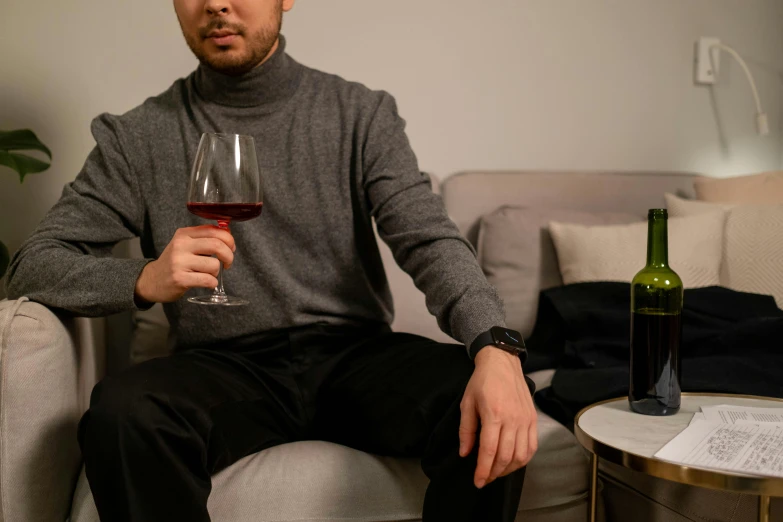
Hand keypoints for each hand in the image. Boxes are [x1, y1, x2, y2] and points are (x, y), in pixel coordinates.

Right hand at [134, 225, 235, 303]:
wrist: (151, 280)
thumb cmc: (174, 262)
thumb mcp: (185, 245)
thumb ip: (204, 239)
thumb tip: (229, 236)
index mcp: (184, 234)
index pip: (215, 230)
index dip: (229, 240)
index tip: (231, 248)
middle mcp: (181, 245)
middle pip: (217, 245)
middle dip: (229, 256)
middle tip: (228, 263)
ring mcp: (179, 262)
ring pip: (214, 265)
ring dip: (217, 272)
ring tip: (208, 274)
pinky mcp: (180, 279)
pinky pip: (208, 280)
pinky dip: (212, 283)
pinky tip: (206, 282)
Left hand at [459, 347, 537, 488]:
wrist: (502, 363)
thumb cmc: (482, 381)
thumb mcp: (467, 403)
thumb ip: (466, 430)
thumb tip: (465, 453)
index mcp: (494, 414)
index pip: (490, 450)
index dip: (483, 470)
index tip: (477, 481)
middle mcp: (513, 419)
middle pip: (506, 457)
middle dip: (494, 473)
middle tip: (484, 479)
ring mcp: (525, 420)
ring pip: (521, 455)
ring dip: (509, 469)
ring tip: (496, 472)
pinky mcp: (533, 419)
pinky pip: (532, 447)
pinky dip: (523, 459)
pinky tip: (512, 462)